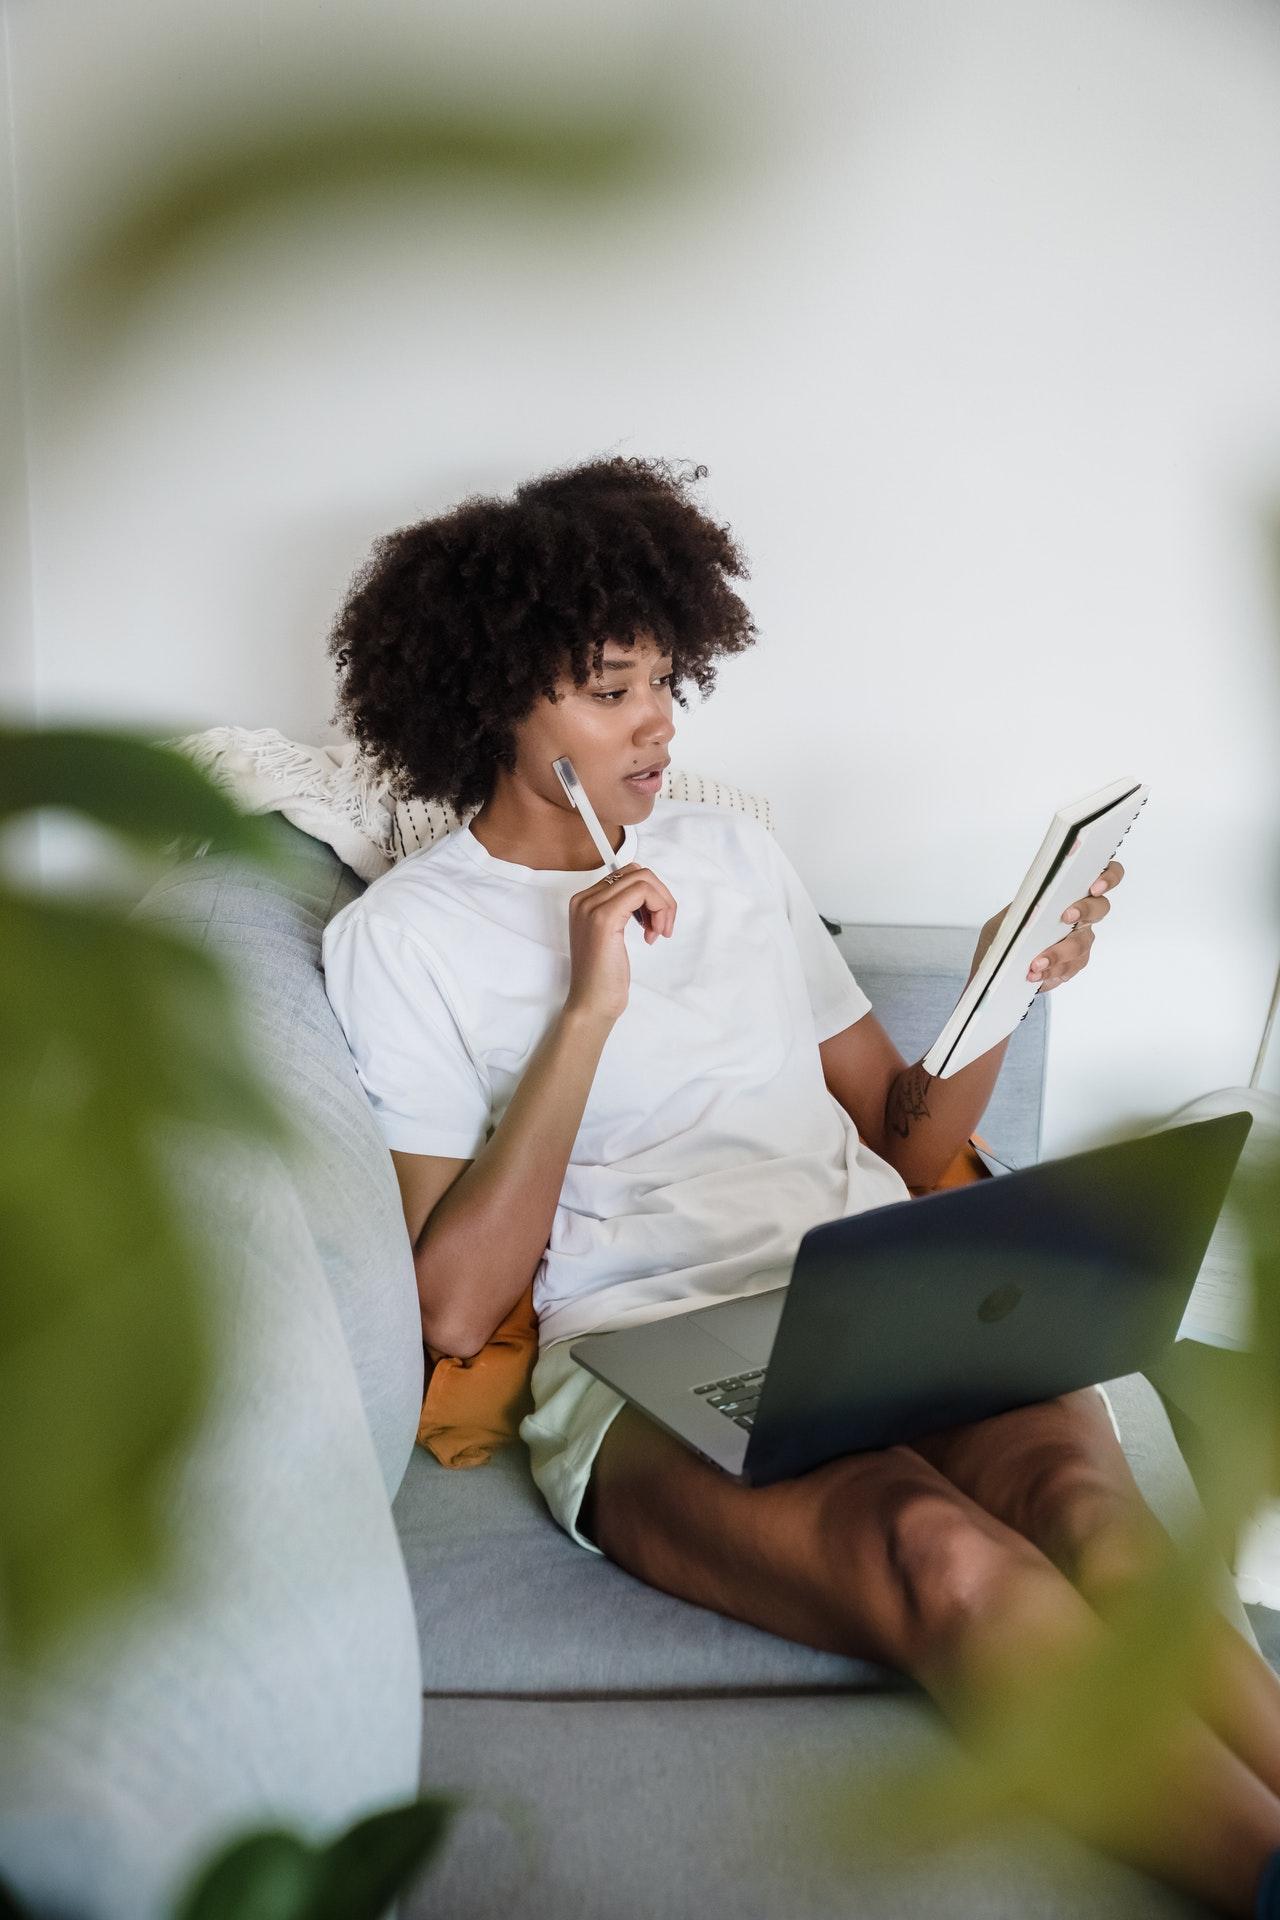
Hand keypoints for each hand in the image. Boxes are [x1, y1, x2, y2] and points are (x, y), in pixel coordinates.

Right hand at [563, 862, 677, 1025]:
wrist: (592, 1003)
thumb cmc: (604, 976)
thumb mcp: (612, 935)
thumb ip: (623, 910)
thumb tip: (651, 893)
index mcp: (584, 901)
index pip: (626, 874)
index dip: (650, 894)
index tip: (654, 920)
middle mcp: (584, 899)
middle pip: (636, 872)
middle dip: (660, 897)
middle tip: (662, 927)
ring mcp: (592, 907)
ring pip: (643, 880)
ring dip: (662, 904)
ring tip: (659, 931)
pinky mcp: (604, 919)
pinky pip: (642, 893)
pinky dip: (659, 909)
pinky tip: (654, 935)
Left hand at [972, 860, 1124, 994]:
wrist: (1001, 965)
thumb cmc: (1009, 934)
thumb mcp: (1008, 918)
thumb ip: (1022, 909)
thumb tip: (1033, 905)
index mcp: (1070, 894)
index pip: (1103, 876)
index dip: (1107, 878)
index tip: (1094, 886)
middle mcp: (1082, 915)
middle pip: (1100, 907)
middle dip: (1085, 910)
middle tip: (1066, 917)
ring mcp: (1081, 940)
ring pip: (1081, 944)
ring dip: (1059, 953)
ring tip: (1036, 963)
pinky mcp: (1075, 963)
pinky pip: (1071, 967)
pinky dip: (1052, 971)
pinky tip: (1035, 975)